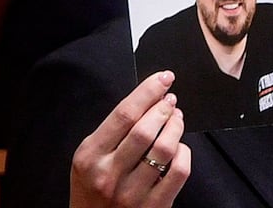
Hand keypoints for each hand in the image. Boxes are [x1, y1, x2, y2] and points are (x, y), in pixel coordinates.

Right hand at [70, 70, 191, 206]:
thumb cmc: (92, 191)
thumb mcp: (88, 160)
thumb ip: (111, 134)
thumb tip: (146, 102)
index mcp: (90, 156)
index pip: (124, 114)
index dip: (147, 92)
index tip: (163, 78)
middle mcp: (109, 174)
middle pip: (145, 129)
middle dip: (163, 108)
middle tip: (170, 100)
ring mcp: (132, 193)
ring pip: (165, 149)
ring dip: (176, 127)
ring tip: (176, 119)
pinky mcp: (154, 207)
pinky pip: (178, 172)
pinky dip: (184, 153)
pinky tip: (180, 148)